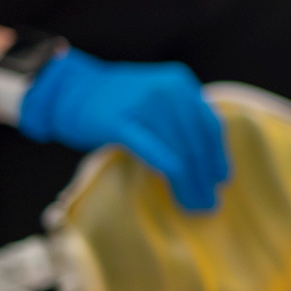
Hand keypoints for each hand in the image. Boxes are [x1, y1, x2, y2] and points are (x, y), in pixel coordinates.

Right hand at [17, 50, 229, 210]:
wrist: (67, 90)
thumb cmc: (116, 104)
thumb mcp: (156, 102)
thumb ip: (181, 123)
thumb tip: (211, 167)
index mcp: (180, 84)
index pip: (209, 125)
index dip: (218, 156)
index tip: (222, 181)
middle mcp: (167, 90)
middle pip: (196, 142)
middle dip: (205, 177)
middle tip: (210, 204)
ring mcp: (144, 104)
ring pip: (179, 151)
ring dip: (190, 183)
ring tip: (194, 206)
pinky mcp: (120, 122)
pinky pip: (153, 152)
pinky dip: (170, 174)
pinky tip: (176, 190)